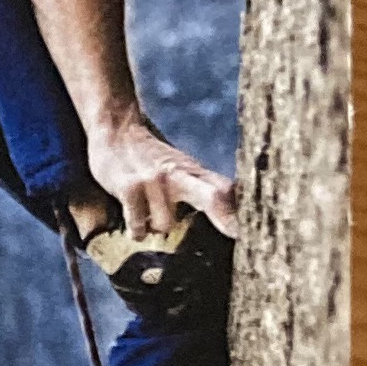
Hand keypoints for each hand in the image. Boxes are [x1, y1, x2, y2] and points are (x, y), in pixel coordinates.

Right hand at [84, 114, 237, 243]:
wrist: (116, 129)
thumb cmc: (152, 158)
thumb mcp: (183, 169)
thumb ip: (208, 190)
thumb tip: (237, 218)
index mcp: (196, 173)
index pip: (226, 191)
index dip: (241, 213)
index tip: (249, 235)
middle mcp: (180, 175)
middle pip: (213, 195)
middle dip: (225, 215)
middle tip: (236, 234)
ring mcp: (155, 181)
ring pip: (166, 225)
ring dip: (155, 228)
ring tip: (148, 214)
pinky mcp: (130, 188)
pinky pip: (139, 226)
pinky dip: (137, 230)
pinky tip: (135, 222)